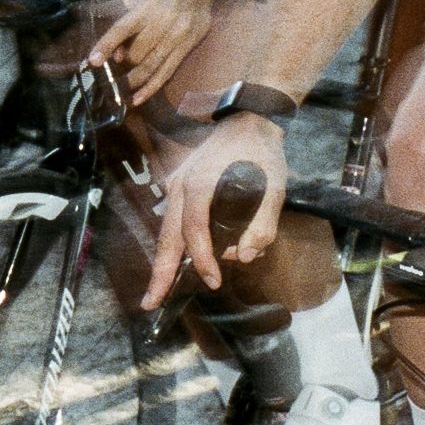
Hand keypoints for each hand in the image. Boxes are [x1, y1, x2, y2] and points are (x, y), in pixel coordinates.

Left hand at [86, 0, 217, 104]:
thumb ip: (115, 13)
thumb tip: (98, 36)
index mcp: (145, 9)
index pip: (121, 29)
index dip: (106, 46)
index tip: (92, 62)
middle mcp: (162, 23)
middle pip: (137, 53)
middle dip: (120, 67)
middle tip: (107, 77)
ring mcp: (176, 37)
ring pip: (151, 66)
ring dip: (132, 82)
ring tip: (117, 93)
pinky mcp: (186, 48)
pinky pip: (166, 73)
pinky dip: (151, 88)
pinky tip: (137, 99)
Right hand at [144, 119, 288, 308]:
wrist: (247, 121)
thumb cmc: (261, 153)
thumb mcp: (274, 187)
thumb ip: (263, 224)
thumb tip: (245, 257)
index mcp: (200, 184)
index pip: (194, 229)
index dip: (201, 258)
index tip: (213, 281)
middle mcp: (180, 186)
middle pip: (167, 236)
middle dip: (159, 272)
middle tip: (150, 303)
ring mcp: (175, 186)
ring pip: (165, 232)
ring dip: (162, 263)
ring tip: (157, 292)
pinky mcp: (178, 188)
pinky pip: (171, 222)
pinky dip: (171, 247)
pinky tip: (173, 265)